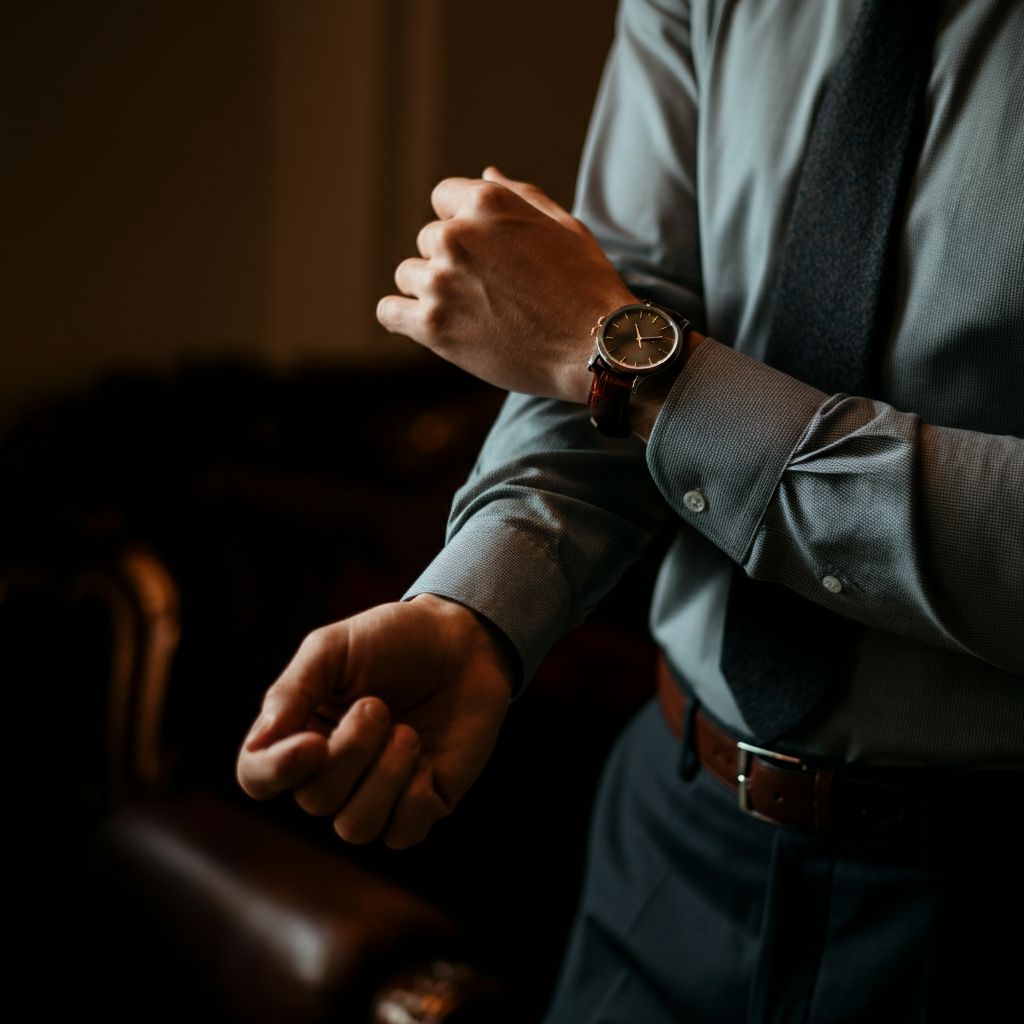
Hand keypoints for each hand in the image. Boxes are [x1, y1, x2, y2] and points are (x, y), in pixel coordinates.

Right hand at [236, 595, 514, 848]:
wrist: (463, 640)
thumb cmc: (393, 639)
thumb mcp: (334, 648)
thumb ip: (293, 690)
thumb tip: (260, 743)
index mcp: (299, 733)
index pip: (258, 777)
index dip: (276, 771)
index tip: (313, 743)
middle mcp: (332, 772)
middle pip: (315, 801)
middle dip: (352, 752)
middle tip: (379, 705)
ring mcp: (378, 792)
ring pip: (356, 827)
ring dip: (384, 777)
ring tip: (407, 732)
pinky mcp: (423, 804)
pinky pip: (403, 834)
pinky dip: (414, 797)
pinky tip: (425, 758)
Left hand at [377, 167, 635, 404]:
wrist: (595, 346)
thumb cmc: (586, 286)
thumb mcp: (563, 225)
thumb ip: (518, 196)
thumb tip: (484, 173)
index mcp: (487, 202)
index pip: (443, 199)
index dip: (463, 226)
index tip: (484, 254)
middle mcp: (457, 235)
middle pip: (428, 241)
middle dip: (452, 262)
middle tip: (488, 292)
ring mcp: (441, 281)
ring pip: (408, 275)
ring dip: (431, 291)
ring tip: (470, 313)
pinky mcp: (432, 325)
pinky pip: (388, 311)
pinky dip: (401, 317)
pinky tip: (424, 325)